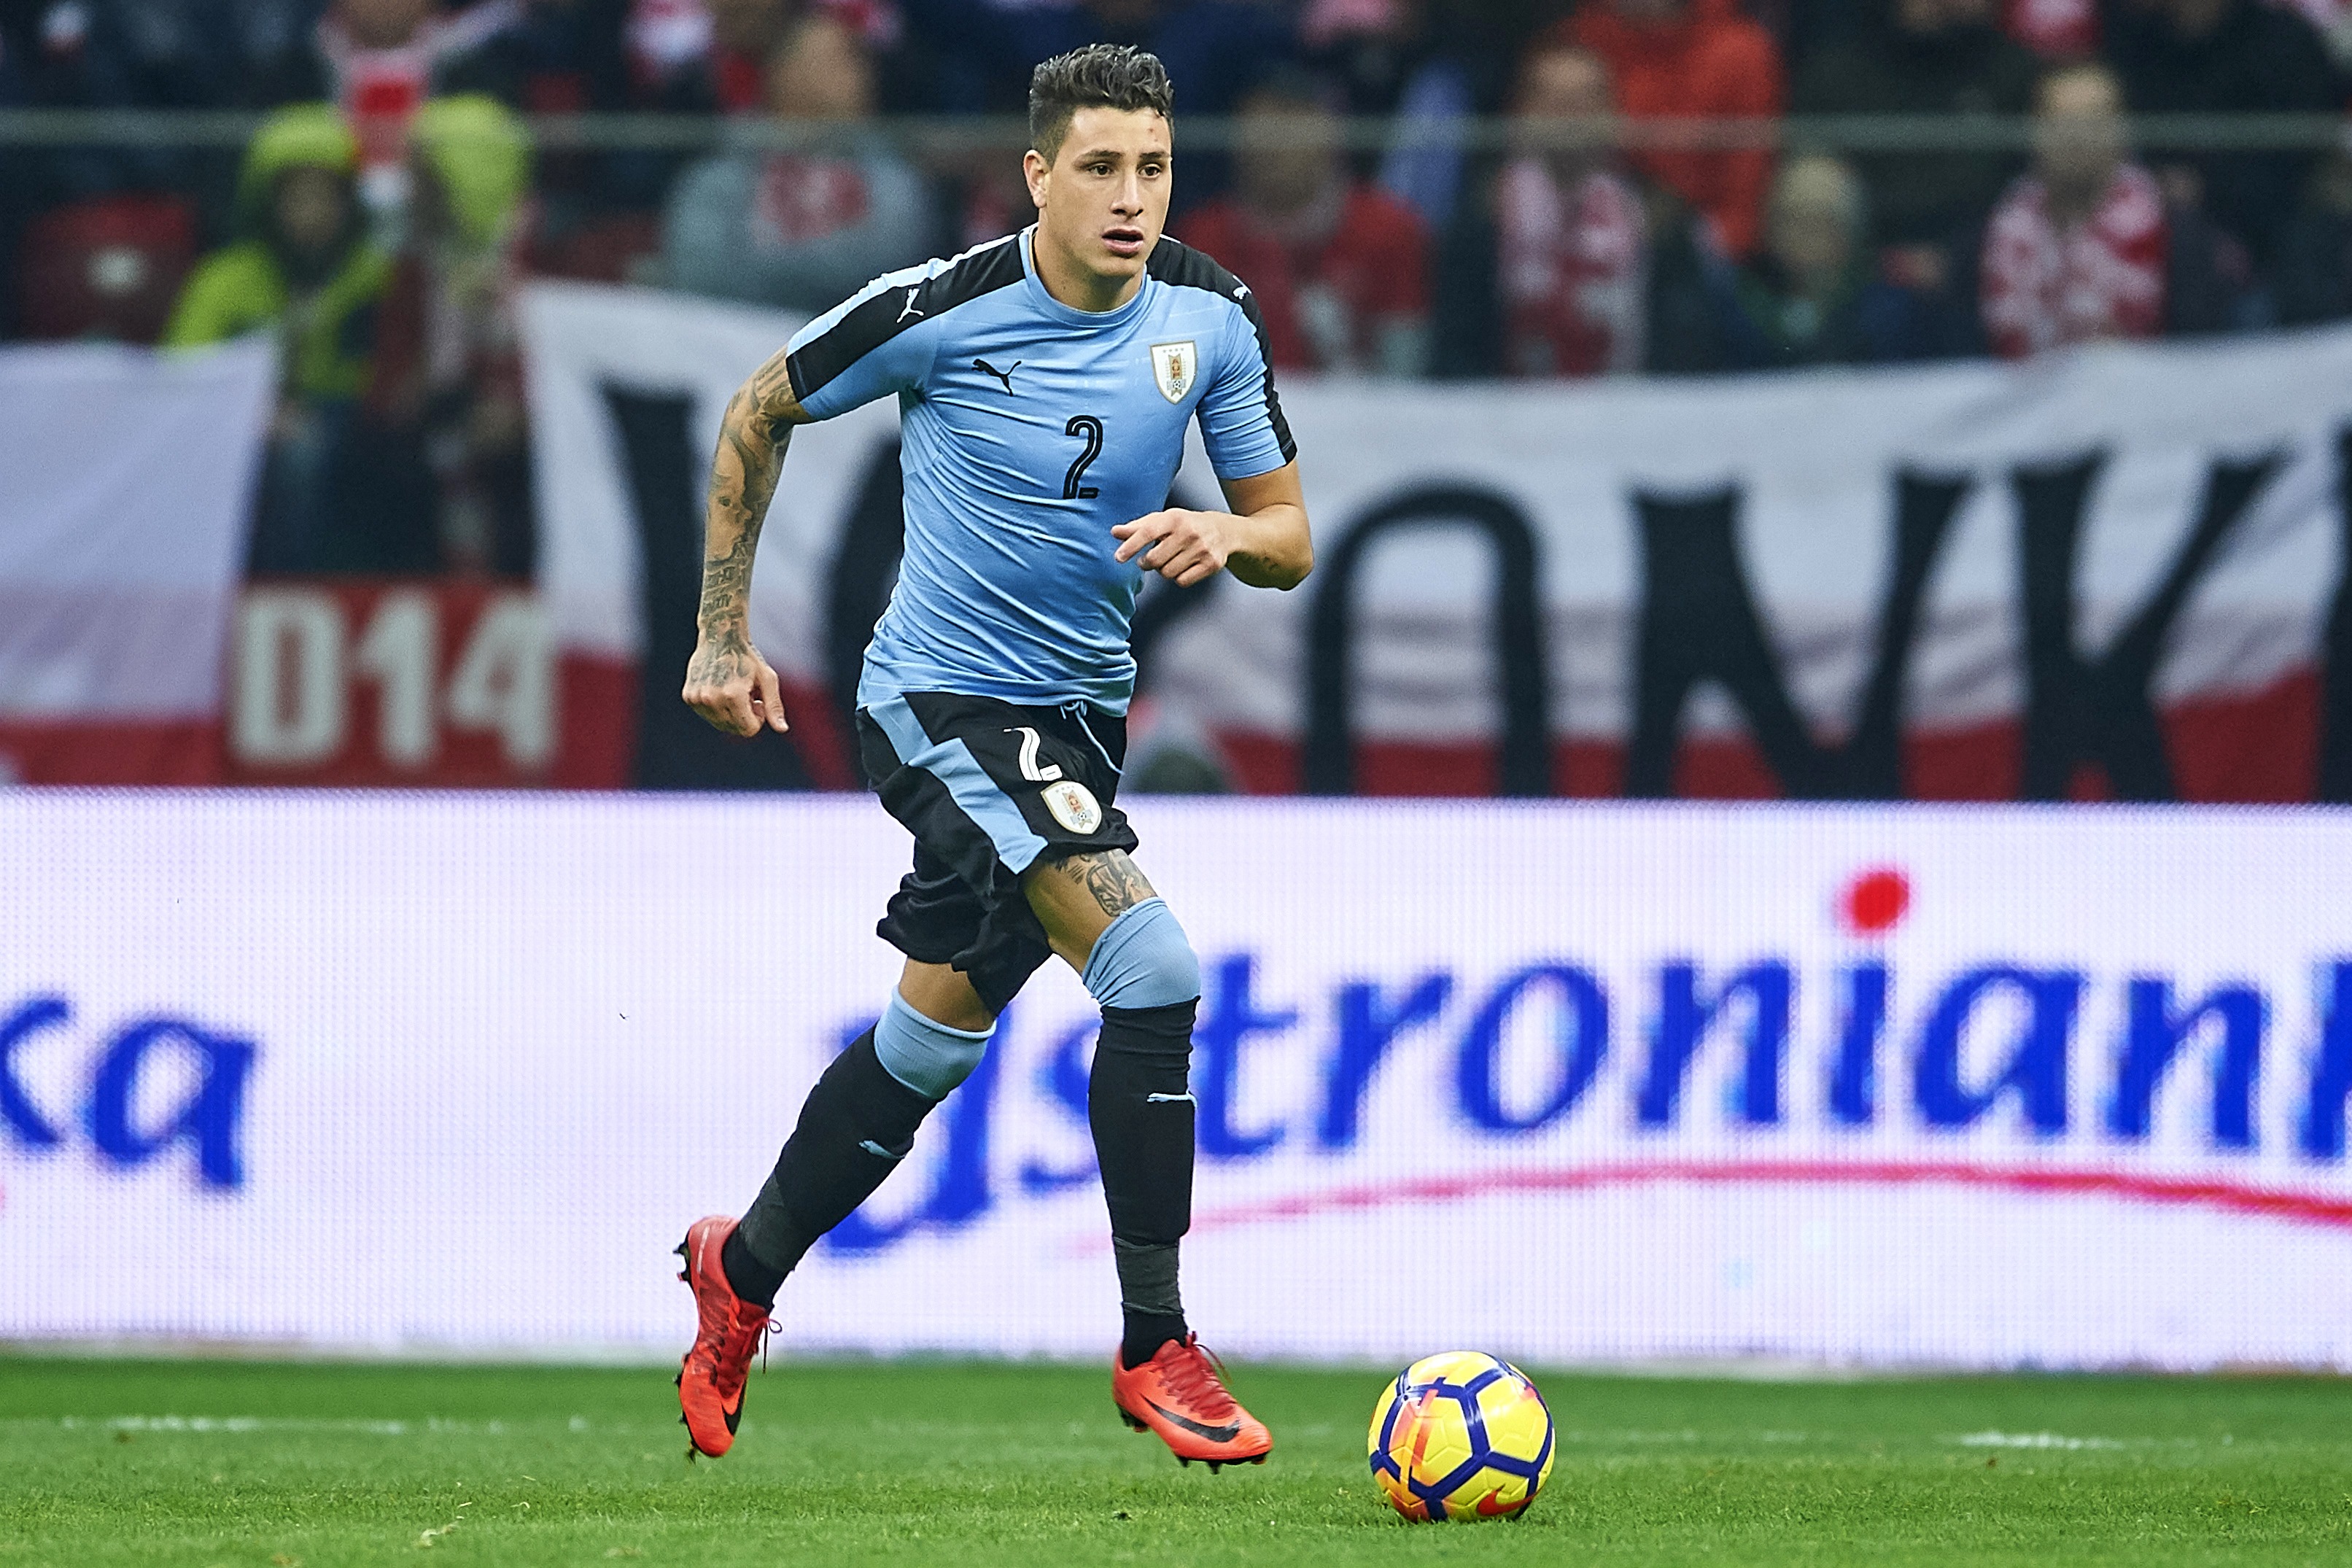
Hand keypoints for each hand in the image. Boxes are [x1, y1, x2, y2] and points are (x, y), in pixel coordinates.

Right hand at [681, 631, 787, 735]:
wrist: (720, 636)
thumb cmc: (748, 657)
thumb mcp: (767, 679)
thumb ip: (774, 706)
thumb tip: (783, 730)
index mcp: (733, 696)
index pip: (749, 730)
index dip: (758, 718)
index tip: (758, 700)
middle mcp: (711, 699)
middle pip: (734, 729)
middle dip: (745, 716)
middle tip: (747, 694)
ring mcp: (697, 699)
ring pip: (720, 724)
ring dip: (731, 713)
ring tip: (733, 690)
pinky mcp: (688, 697)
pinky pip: (708, 715)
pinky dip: (717, 707)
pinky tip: (721, 688)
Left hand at [1112, 508, 1229, 585]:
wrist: (1223, 530)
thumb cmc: (1186, 525)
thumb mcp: (1163, 520)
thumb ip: (1138, 527)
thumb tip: (1115, 532)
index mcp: (1174, 518)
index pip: (1148, 532)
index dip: (1131, 546)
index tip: (1119, 557)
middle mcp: (1189, 532)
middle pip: (1155, 560)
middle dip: (1147, 563)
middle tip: (1148, 560)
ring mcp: (1201, 549)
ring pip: (1167, 573)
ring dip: (1163, 570)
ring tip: (1170, 560)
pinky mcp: (1210, 564)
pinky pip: (1182, 581)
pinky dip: (1178, 578)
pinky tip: (1182, 566)